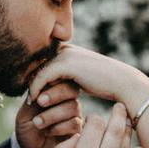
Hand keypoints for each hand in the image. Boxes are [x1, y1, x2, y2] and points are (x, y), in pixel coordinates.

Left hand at [15, 81, 81, 147]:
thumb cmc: (28, 132)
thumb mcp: (25, 114)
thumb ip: (34, 98)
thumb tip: (43, 83)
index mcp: (55, 94)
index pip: (61, 79)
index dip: (51, 83)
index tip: (37, 93)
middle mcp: (67, 102)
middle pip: (71, 89)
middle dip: (54, 95)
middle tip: (40, 103)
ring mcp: (75, 115)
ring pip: (73, 106)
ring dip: (53, 114)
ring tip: (38, 123)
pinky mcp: (79, 131)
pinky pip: (75, 123)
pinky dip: (59, 127)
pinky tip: (49, 132)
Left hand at [28, 45, 148, 118]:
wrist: (121, 82)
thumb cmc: (104, 82)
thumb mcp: (81, 75)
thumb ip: (67, 74)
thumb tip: (53, 82)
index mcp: (67, 47)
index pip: (43, 60)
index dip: (35, 76)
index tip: (31, 92)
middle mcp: (64, 46)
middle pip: (37, 63)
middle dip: (30, 80)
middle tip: (27, 97)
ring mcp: (65, 54)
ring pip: (38, 70)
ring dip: (32, 87)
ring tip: (30, 101)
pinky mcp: (66, 64)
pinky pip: (43, 78)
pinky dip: (37, 90)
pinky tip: (35, 101)